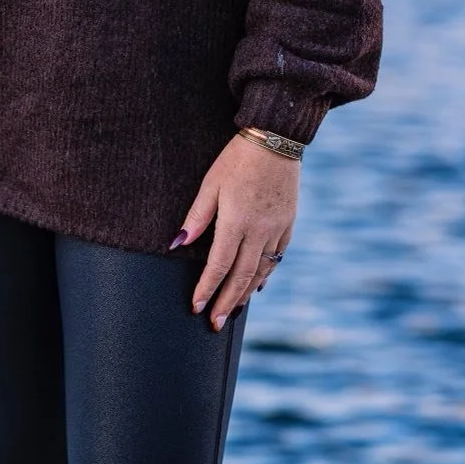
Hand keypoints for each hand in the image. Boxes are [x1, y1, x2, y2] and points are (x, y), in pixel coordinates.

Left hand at [173, 134, 298, 329]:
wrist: (276, 139)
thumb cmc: (237, 159)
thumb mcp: (211, 183)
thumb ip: (196, 217)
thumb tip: (177, 245)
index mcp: (236, 221)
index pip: (219, 265)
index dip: (207, 289)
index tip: (197, 308)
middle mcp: (259, 230)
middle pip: (241, 276)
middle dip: (225, 302)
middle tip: (214, 324)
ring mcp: (277, 229)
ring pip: (261, 271)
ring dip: (244, 294)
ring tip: (232, 312)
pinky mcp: (288, 224)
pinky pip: (276, 258)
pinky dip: (265, 275)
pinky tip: (256, 285)